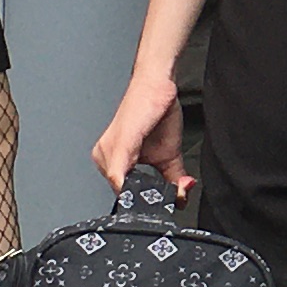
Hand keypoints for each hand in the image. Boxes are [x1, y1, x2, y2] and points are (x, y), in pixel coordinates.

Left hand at [92, 65, 186, 194]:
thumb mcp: (169, 156)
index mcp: (112, 160)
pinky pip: (118, 176)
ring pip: (122, 189)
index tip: (168, 202)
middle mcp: (103, 156)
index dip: (146, 201)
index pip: (125, 193)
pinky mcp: (118, 145)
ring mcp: (108, 151)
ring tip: (173, 188)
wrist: (158, 84)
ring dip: (148, 194)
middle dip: (151, 198)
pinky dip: (133, 189)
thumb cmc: (157, 112)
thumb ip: (173, 181)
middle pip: (125, 194)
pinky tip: (148, 191)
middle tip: (177, 193)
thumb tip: (182, 198)